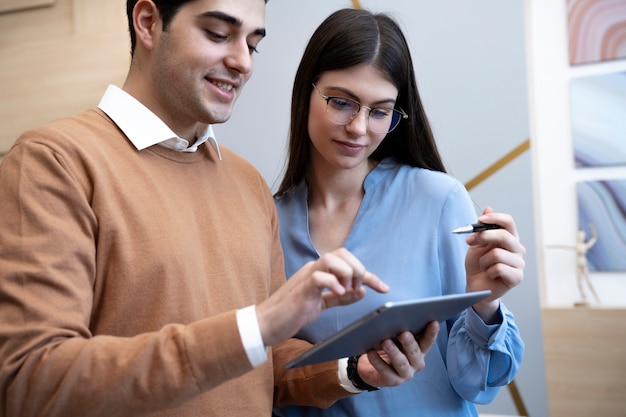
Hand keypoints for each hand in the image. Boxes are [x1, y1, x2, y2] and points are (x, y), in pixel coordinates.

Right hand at [256, 248, 388, 345]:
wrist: (266, 324)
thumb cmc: (291, 314)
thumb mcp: (320, 304)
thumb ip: (339, 297)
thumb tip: (361, 291)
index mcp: (320, 271)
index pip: (348, 263)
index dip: (370, 275)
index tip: (384, 288)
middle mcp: (314, 268)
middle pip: (343, 253)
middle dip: (357, 270)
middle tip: (356, 289)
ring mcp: (306, 276)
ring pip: (332, 259)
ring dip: (347, 273)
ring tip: (346, 290)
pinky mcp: (301, 288)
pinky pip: (320, 276)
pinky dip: (333, 283)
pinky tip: (339, 294)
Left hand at [357, 321, 439, 387]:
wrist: (371, 368)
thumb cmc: (387, 348)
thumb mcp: (396, 339)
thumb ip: (400, 332)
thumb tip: (399, 319)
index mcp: (420, 351)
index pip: (427, 342)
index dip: (431, 333)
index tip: (433, 323)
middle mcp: (416, 363)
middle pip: (415, 352)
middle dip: (409, 343)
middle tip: (403, 333)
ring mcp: (405, 373)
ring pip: (401, 363)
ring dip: (394, 352)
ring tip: (386, 342)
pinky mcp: (393, 381)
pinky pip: (385, 371)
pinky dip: (378, 361)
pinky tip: (371, 352)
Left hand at [464, 207, 525, 321]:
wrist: (475, 286)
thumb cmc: (478, 265)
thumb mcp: (476, 244)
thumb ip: (482, 228)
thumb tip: (488, 208)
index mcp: (509, 238)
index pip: (508, 222)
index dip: (495, 218)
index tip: (479, 220)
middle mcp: (518, 249)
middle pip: (504, 235)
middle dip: (483, 237)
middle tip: (470, 241)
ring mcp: (519, 263)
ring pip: (497, 253)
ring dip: (484, 260)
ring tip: (484, 266)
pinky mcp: (517, 277)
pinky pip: (499, 268)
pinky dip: (488, 271)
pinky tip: (489, 274)